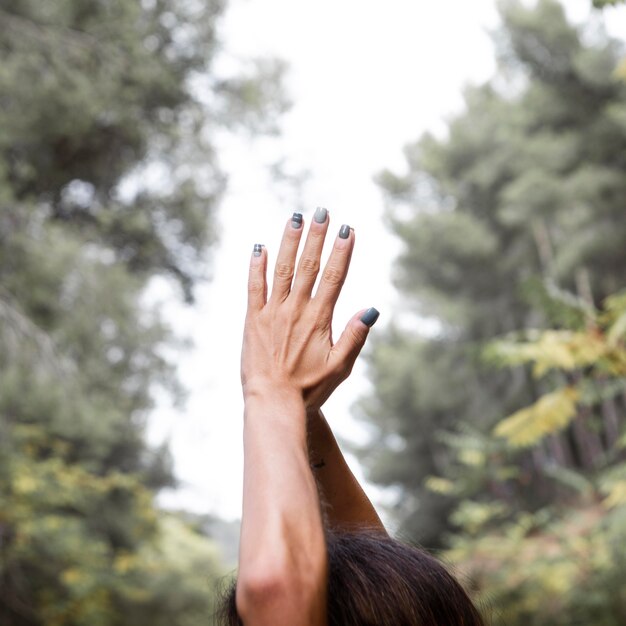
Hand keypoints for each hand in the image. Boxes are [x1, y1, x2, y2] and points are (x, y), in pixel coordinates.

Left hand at [241, 209, 378, 409]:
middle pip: (308, 265)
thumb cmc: (309, 388)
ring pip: (282, 269)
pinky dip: (257, 266)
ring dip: (289, 241)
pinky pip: (254, 287)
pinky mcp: (253, 320)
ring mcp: (272, 312)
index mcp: (319, 319)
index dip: (342, 252)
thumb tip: (372, 309)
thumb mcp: (340, 367)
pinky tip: (259, 247)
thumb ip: (355, 336)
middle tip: (322, 211)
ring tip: (295, 217)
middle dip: (316, 236)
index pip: (334, 277)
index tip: (348, 229)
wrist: (272, 403)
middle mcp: (296, 310)